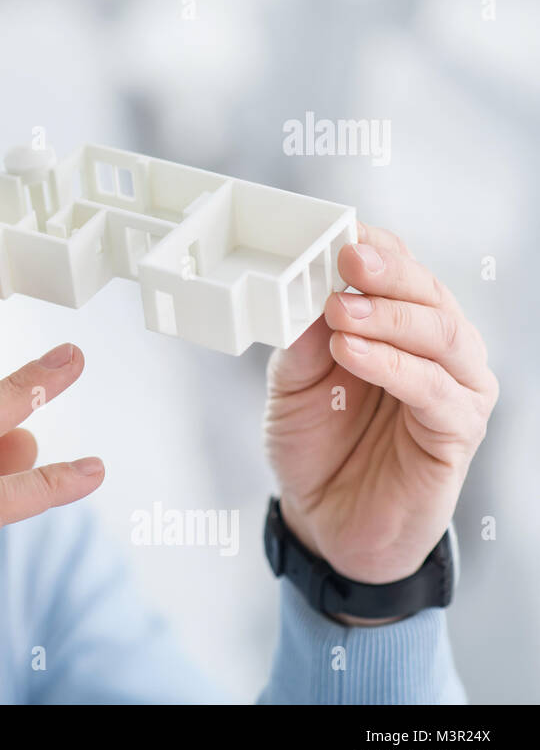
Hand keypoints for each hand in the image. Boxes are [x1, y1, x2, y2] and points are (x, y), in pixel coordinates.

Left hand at [264, 222, 497, 610]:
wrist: (324, 518)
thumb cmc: (316, 444)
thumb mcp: (292, 384)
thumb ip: (303, 341)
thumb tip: (305, 292)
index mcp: (400, 327)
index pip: (403, 272)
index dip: (378, 247)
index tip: (343, 231)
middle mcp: (437, 351)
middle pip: (429, 295)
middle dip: (387, 273)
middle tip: (346, 261)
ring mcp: (455, 389)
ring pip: (441, 335)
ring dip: (388, 317)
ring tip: (340, 310)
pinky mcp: (456, 433)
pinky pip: (434, 391)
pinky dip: (394, 366)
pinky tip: (353, 353)